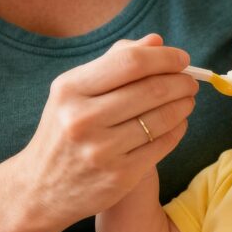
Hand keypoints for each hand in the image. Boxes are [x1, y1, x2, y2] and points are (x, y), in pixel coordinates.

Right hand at [15, 34, 196, 228]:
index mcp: (70, 89)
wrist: (41, 190)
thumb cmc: (64, 130)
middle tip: (190, 81)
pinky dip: (178, 129)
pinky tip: (178, 122)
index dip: (164, 58)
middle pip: (151, 89)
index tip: (182, 58)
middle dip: (180, 82)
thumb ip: (114, 62)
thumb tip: (157, 41)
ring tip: (187, 100)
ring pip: (162, 118)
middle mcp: (82, 119)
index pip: (130, 62)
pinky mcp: (119, 176)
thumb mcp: (75, 91)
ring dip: (183, 105)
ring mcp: (101, 150)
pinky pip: (162, 145)